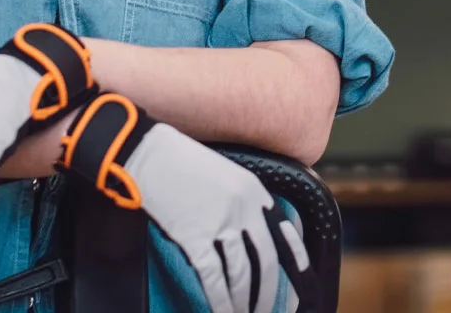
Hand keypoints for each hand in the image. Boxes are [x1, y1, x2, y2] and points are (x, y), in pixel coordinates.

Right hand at [59, 94, 311, 312]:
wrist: (148, 153)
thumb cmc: (181, 161)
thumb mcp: (224, 173)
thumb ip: (242, 200)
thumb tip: (248, 232)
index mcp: (253, 190)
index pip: (283, 231)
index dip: (294, 258)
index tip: (301, 277)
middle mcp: (243, 209)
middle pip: (265, 260)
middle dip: (268, 291)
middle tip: (267, 308)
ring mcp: (220, 224)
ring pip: (242, 274)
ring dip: (244, 300)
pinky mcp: (194, 237)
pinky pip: (213, 277)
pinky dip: (220, 300)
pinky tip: (223, 311)